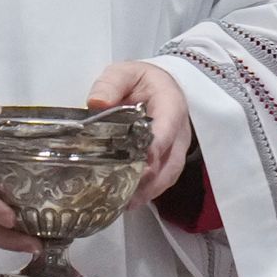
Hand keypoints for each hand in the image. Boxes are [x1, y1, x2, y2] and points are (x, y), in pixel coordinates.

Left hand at [85, 59, 196, 206]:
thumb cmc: (140, 80)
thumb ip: (110, 84)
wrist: (160, 84)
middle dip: (150, 180)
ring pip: (169, 174)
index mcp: (171, 106)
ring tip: (126, 204)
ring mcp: (177, 148)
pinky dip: (149, 192)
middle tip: (126, 193)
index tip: (140, 164)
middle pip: (170, 161)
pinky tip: (130, 202)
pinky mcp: (170, 158)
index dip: (155, 149)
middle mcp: (179, 132)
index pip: (166, 130)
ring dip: (149, 191)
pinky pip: (164, 178)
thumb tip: (97, 103)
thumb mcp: (124, 72)